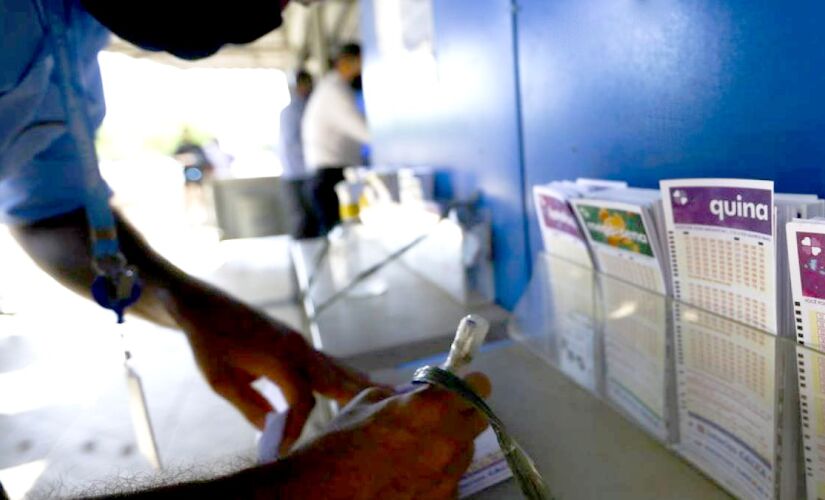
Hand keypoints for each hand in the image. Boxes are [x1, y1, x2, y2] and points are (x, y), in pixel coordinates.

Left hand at [159, 284, 374, 453]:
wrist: (204, 306)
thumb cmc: (210, 344)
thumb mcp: (222, 382)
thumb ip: (251, 408)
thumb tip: (273, 431)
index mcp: (280, 358)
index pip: (303, 401)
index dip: (296, 427)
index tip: (279, 447)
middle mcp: (298, 349)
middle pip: (337, 379)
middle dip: (363, 398)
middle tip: (391, 413)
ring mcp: (301, 344)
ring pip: (338, 368)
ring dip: (361, 385)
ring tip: (391, 396)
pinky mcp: (297, 343)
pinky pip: (329, 363)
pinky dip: (346, 376)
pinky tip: (360, 385)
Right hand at [269, 373, 491, 499]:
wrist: (325, 493)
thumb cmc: (340, 443)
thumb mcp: (366, 403)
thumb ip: (401, 397)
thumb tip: (414, 398)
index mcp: (432, 408)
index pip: (478, 387)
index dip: (469, 385)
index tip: (460, 387)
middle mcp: (449, 441)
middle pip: (478, 419)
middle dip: (462, 414)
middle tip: (439, 416)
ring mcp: (448, 476)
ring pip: (464, 452)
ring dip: (449, 445)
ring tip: (416, 450)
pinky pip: (451, 480)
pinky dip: (437, 474)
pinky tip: (409, 474)